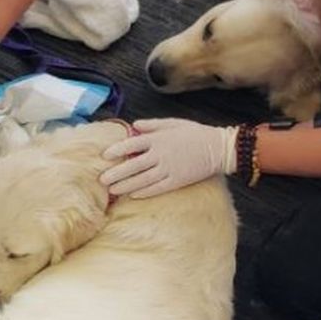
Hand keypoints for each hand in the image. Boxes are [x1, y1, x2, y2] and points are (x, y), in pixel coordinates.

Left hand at [99, 119, 238, 198]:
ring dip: (126, 185)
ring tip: (112, 190)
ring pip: (143, 179)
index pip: (132, 144)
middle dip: (116, 173)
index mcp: (159, 139)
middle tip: (101, 179)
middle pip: (134, 165)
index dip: (117, 150)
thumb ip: (152, 125)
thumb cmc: (195, 133)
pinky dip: (145, 192)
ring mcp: (169, 169)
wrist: (219, 148)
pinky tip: (133, 195)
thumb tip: (134, 125)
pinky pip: (158, 188)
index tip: (104, 156)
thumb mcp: (173, 123)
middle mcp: (161, 154)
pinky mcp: (177, 180)